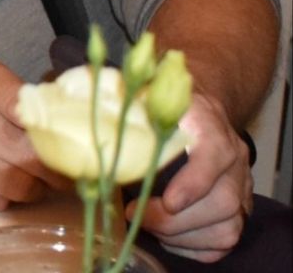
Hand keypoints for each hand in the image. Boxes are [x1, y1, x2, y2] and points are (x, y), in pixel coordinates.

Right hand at [0, 56, 68, 209]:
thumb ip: (16, 93)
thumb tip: (67, 118)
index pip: (27, 105)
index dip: (56, 127)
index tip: (78, 138)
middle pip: (31, 154)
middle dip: (57, 165)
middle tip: (71, 166)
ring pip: (19, 185)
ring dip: (35, 184)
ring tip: (34, 174)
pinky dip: (8, 196)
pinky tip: (4, 181)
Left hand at [129, 91, 252, 261]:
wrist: (198, 106)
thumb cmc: (165, 102)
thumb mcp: (147, 92)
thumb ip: (130, 104)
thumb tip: (98, 117)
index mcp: (209, 122)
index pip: (213, 154)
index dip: (194, 183)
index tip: (168, 201)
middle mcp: (234, 155)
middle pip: (222, 201)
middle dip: (176, 221)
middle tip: (138, 216)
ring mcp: (241, 184)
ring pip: (227, 227)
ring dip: (184, 237)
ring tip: (150, 227)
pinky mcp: (241, 206)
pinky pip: (226, 240)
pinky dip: (195, 246)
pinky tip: (169, 236)